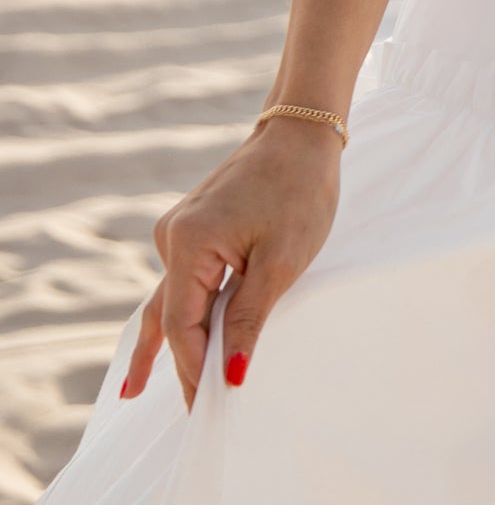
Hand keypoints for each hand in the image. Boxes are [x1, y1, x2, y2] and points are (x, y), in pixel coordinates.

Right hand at [121, 119, 341, 408]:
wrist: (303, 132)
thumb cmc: (299, 190)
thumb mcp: (280, 263)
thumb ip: (247, 320)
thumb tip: (229, 375)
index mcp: (188, 243)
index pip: (182, 326)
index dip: (194, 370)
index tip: (209, 409)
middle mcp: (173, 235)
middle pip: (171, 315)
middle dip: (177, 364)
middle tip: (185, 416)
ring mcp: (181, 228)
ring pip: (174, 297)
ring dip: (174, 339)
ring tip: (137, 389)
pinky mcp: (195, 225)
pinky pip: (185, 278)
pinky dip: (184, 311)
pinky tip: (171, 338)